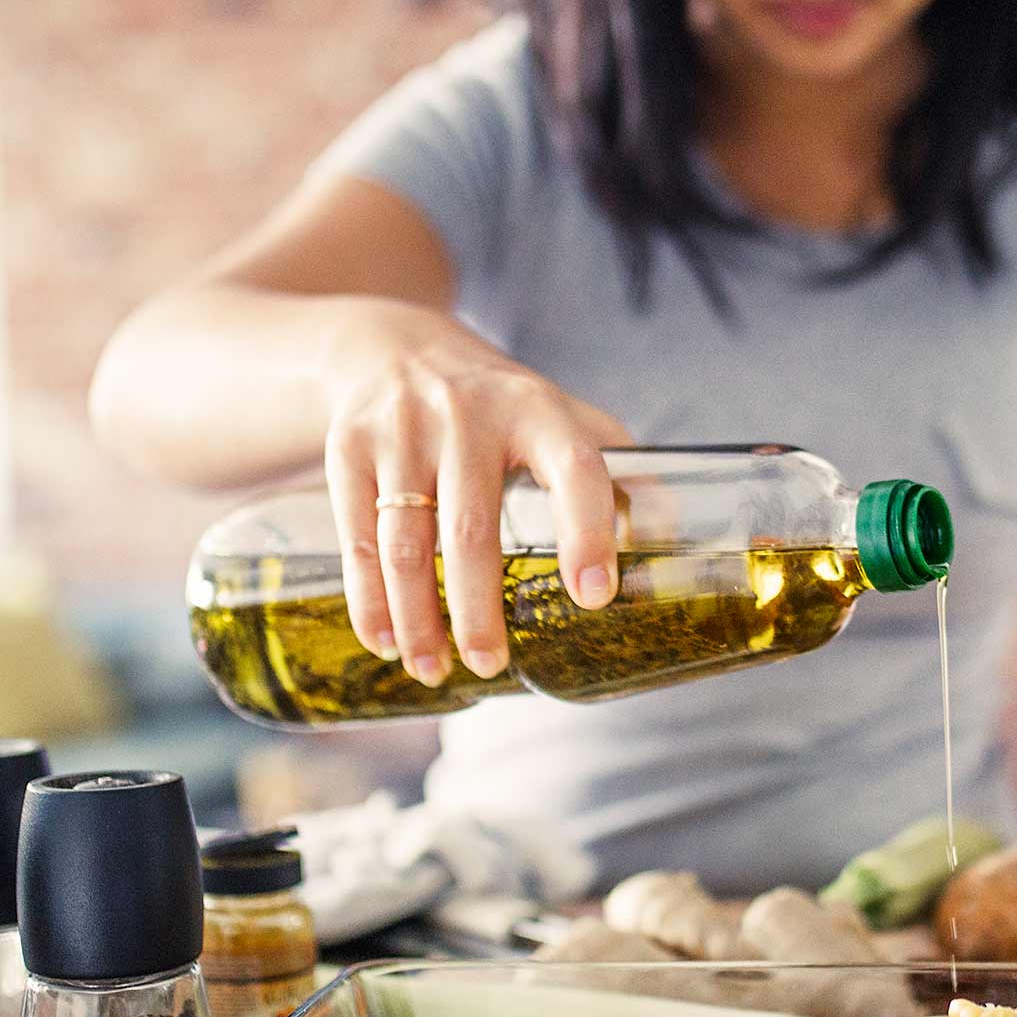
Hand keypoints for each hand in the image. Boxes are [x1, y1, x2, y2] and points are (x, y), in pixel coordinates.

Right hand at [322, 297, 630, 686]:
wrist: (392, 347)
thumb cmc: (498, 404)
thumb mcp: (562, 416)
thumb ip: (619, 471)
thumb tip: (667, 538)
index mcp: (538, 410)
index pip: (574, 470)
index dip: (587, 532)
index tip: (592, 597)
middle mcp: (468, 415)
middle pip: (472, 529)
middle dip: (478, 609)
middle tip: (491, 665)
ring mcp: (402, 431)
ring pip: (405, 542)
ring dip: (417, 618)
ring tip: (433, 669)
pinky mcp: (349, 448)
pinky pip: (357, 535)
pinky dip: (369, 598)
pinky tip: (383, 639)